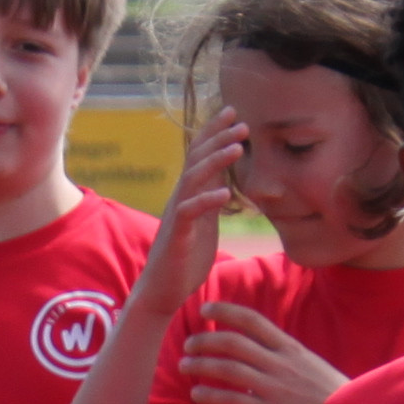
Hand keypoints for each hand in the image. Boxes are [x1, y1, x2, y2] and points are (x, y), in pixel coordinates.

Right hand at [135, 109, 244, 318]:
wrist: (162, 290)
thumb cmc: (185, 259)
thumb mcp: (205, 224)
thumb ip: (212, 201)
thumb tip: (224, 181)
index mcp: (189, 195)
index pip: (200, 155)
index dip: (214, 132)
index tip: (233, 113)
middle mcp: (180, 199)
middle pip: (196, 158)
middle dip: (218, 138)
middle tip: (242, 122)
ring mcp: (177, 216)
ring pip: (193, 179)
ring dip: (215, 161)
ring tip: (238, 148)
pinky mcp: (177, 236)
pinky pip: (190, 213)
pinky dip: (207, 201)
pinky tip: (225, 193)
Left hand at [182, 303, 345, 403]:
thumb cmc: (334, 398)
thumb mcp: (311, 368)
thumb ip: (284, 362)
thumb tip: (255, 370)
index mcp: (291, 349)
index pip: (253, 321)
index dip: (225, 311)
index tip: (205, 309)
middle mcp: (280, 364)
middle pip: (234, 343)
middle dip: (205, 340)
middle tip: (188, 344)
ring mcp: (274, 388)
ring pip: (228, 369)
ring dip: (201, 365)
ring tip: (183, 366)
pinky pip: (233, 400)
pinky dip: (211, 395)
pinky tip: (196, 394)